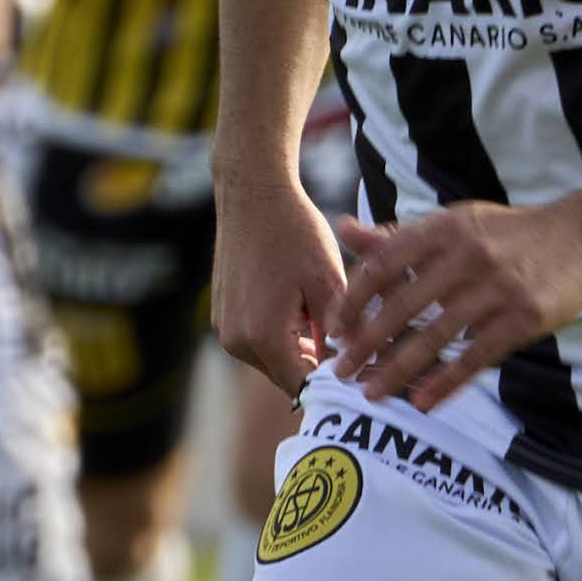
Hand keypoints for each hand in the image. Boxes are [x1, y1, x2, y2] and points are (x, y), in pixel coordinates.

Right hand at [209, 176, 348, 397]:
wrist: (252, 194)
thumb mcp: (328, 282)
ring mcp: (225, 329)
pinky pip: (257, 341)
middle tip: (350, 349)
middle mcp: (237, 341)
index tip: (360, 375)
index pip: (303, 386)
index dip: (334, 385)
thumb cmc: (295, 232)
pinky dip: (280, 334)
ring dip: (298, 349)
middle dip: (317, 367)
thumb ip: (339, 333)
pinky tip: (299, 307)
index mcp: (263, 336)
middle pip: (286, 376)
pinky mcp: (221, 316)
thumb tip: (353, 369)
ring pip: (272, 359)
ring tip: (324, 321)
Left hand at [332, 201, 581, 414]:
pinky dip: (446, 383)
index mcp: (445, 228)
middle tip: (341, 371)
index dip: (355, 300)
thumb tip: (344, 229)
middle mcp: (468, 255)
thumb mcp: (454, 223)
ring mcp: (497, 288)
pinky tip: (421, 402)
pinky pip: (476, 357)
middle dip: (366, 343)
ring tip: (371, 394)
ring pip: (435, 337)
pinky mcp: (523, 318)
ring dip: (397, 370)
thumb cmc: (507, 235)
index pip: (384, 265)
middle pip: (403, 306)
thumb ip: (399, 236)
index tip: (336, 330)